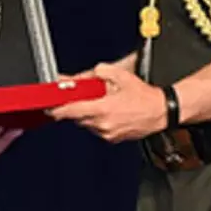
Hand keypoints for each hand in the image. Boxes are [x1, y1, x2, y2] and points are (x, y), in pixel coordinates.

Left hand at [46, 63, 166, 142]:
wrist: (161, 111)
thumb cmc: (145, 96)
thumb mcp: (121, 76)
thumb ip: (99, 72)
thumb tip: (86, 74)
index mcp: (102, 109)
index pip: (72, 111)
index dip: (57, 109)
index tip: (49, 107)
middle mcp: (103, 124)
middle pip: (77, 117)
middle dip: (76, 107)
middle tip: (79, 98)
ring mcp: (108, 133)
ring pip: (87, 123)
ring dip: (88, 113)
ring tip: (102, 102)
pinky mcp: (113, 138)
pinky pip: (97, 129)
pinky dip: (98, 120)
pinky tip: (109, 111)